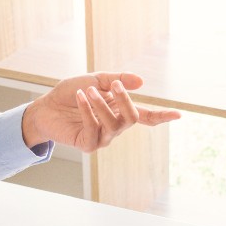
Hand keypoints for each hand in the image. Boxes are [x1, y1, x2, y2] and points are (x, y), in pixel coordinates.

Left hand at [21, 72, 181, 151]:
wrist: (46, 106)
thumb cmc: (70, 93)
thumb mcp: (95, 80)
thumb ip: (117, 80)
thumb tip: (141, 82)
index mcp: (120, 112)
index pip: (146, 116)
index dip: (162, 116)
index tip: (179, 115)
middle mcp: (115, 127)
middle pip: (132, 118)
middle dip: (125, 101)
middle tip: (115, 85)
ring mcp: (102, 138)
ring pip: (113, 124)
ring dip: (101, 104)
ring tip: (87, 90)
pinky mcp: (88, 145)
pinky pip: (93, 128)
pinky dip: (87, 110)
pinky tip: (80, 97)